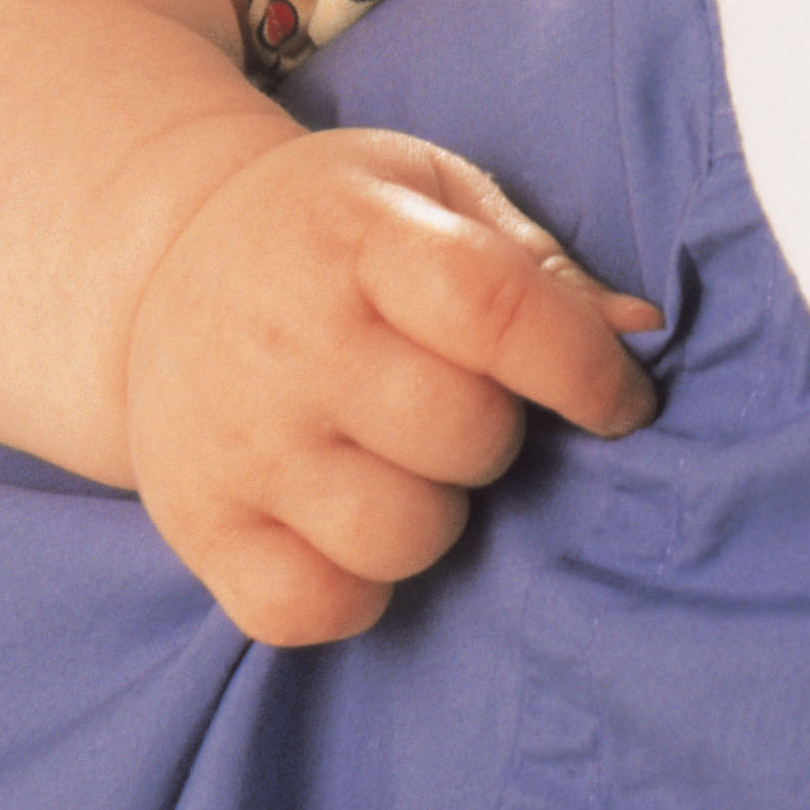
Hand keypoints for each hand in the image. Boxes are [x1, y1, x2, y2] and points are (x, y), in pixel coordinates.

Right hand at [123, 127, 661, 644]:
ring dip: (436, 514)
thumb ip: (540, 268)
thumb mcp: (435, 196)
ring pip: (400, 538)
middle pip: (463, 436)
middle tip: (465, 405)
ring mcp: (237, 441)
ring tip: (404, 460)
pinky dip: (355, 589)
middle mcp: (290, 340)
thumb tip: (642, 332)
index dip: (585, 370)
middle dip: (498, 434)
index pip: (496, 311)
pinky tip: (351, 522)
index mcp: (363, 238)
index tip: (622, 400)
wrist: (166, 258)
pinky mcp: (199, 528)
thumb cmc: (339, 231)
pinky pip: (312, 612)